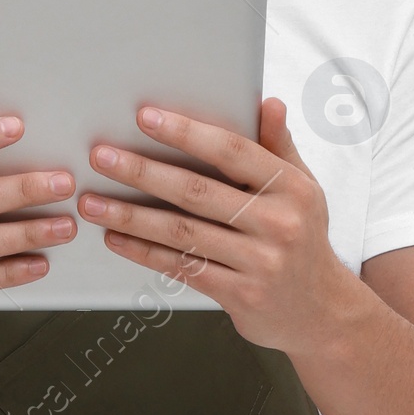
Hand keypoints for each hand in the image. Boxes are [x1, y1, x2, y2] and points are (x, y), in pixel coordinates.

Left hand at [77, 97, 352, 352]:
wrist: (320, 312)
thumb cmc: (302, 239)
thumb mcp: (302, 189)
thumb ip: (279, 146)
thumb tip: (268, 103)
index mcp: (291, 187)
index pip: (232, 151)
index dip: (186, 132)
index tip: (145, 117)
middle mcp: (278, 223)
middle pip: (197, 192)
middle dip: (142, 171)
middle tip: (101, 157)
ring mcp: (260, 262)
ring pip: (182, 233)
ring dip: (131, 215)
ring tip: (92, 202)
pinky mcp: (240, 294)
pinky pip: (183, 267)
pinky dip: (144, 252)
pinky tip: (116, 238)